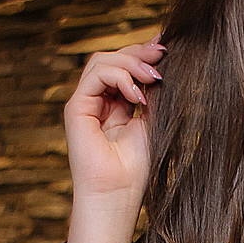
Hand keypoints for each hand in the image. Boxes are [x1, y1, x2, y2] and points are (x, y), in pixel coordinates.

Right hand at [63, 40, 163, 242]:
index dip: (143, 53)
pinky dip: (120, 77)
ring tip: (153, 77)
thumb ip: (154, 95)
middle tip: (163, 55)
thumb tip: (164, 65)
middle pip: (113, 59)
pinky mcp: (76, 108)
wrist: (117, 196)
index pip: (125, 67)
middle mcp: (97, 101)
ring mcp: (85, 104)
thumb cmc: (135, 169)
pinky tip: (138, 95)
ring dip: (131, 62)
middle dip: (139, 52)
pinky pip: (96, 76)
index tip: (168, 47)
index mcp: (115, 105)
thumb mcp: (153, 122)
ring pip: (102, 62)